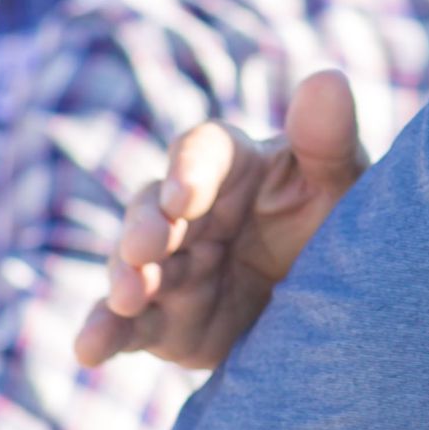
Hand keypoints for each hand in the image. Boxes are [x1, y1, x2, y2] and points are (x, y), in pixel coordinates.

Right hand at [76, 66, 368, 372]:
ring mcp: (170, 266)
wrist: (334, 304)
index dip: (188, 170)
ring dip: (123, 279)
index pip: (200, 152)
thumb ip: (329, 138)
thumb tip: (326, 79)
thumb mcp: (341, 182)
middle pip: (152, 208)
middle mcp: (189, 212)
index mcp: (231, 165)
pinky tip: (88, 349)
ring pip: (132, 265)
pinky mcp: (160, 318)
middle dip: (145, 227)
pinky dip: (102, 333)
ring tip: (127, 296)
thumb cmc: (337, 223)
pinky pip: (124, 324)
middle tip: (145, 248)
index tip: (185, 196)